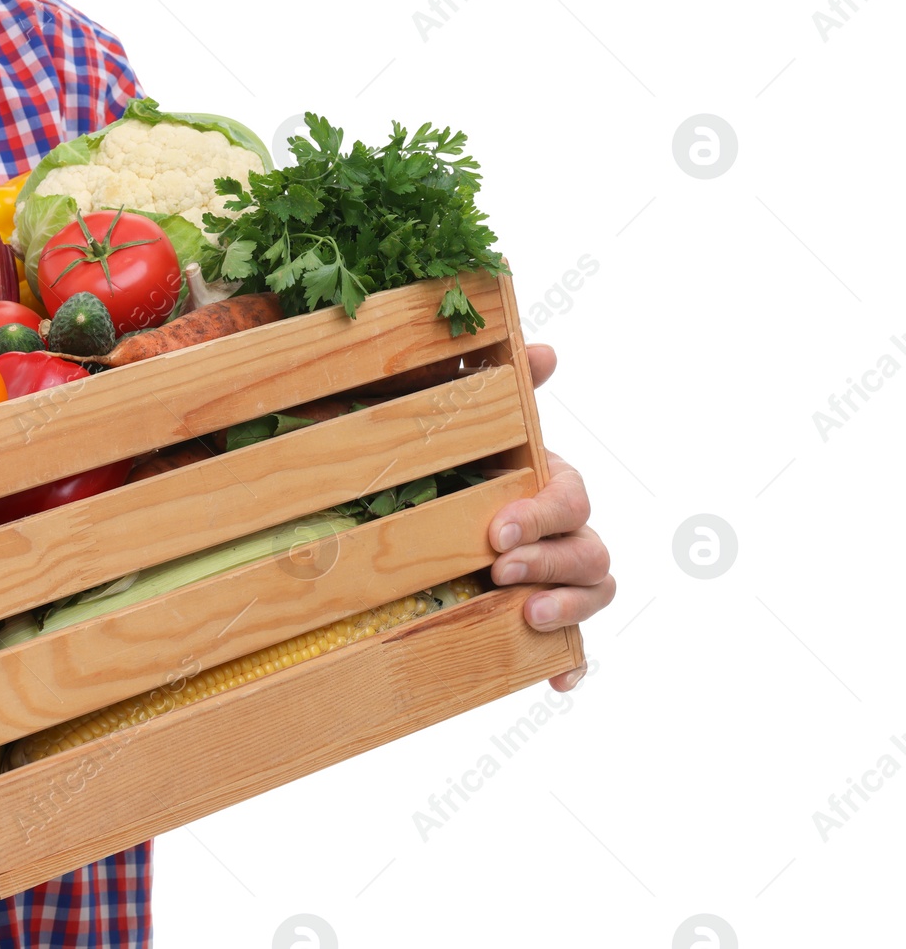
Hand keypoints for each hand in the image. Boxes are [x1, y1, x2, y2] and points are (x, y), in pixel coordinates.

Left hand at [486, 343, 613, 691]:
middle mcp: (567, 530)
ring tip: (526, 615)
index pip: (571, 497)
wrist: (435, 499)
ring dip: (567, 606)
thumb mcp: (470, 418)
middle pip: (589, 550)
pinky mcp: (550, 614)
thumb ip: (502, 382)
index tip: (495, 532)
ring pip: (595, 591)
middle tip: (499, 569)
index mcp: (551, 483)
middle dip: (547, 561)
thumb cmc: (459, 456)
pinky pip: (578, 644)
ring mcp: (563, 575)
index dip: (542, 515)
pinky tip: (557, 682)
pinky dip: (573, 664)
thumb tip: (543, 349)